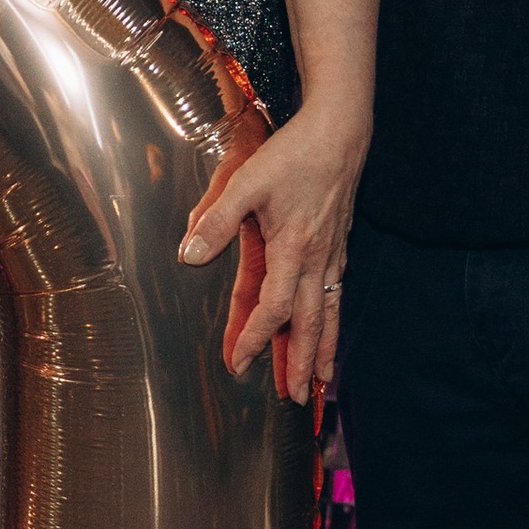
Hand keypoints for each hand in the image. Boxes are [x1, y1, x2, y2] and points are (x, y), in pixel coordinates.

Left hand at [178, 100, 366, 405]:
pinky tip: (332, 332)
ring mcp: (332, 254)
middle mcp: (317, 259)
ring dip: (324, 350)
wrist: (339, 130)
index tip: (239, 362)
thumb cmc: (293, 153)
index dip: (256, 337)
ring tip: (323, 383)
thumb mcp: (246, 181)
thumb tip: (189, 256)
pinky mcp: (339, 245)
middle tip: (296, 398)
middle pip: (310, 324)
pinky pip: (337, 295)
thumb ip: (216, 220)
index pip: (274, 307)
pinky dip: (334, 322)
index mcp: (293, 248)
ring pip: (328, 314)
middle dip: (301, 363)